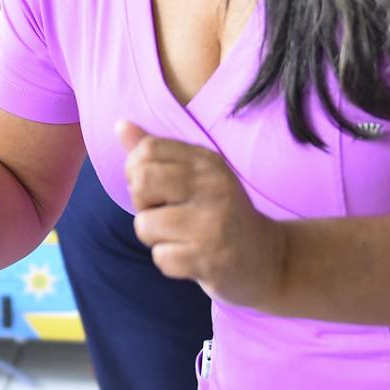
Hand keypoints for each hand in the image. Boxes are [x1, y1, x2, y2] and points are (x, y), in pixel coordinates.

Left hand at [118, 120, 290, 308]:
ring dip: (156, 238)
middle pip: (141, 181)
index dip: (137, 172)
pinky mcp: (210, 258)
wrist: (269, 259)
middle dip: (143, 204)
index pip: (148, 150)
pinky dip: (170, 263)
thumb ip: (156, 152)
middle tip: (167, 214)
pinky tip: (193, 258)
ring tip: (183, 238)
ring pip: (144, 225)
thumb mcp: (196, 176)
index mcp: (207, 161)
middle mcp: (213, 186)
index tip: (157, 190)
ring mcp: (213, 223)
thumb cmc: (219, 214)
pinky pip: (160, 258)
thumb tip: (120, 126)